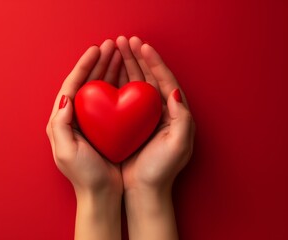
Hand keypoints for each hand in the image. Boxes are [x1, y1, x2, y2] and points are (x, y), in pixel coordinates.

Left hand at [46, 39, 122, 239]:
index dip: (83, 66)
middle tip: (110, 46)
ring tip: (118, 54)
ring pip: (99, 88)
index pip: (71, 85)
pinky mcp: (105, 127)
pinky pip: (111, 100)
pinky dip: (118, 86)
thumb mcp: (66, 152)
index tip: (95, 50)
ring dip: (108, 70)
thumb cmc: (84, 175)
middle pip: (86, 83)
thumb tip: (65, 97)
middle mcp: (75, 117)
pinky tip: (126, 77)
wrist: (101, 195)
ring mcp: (91, 121)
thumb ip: (60, 124)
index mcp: (62, 121)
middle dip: (97, 63)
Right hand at [116, 36, 194, 239]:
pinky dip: (115, 83)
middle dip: (136, 57)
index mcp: (174, 112)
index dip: (153, 61)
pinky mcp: (128, 123)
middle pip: (147, 77)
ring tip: (115, 49)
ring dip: (125, 65)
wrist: (145, 190)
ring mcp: (142, 116)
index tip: (142, 46)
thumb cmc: (162, 170)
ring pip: (133, 84)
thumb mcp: (178, 145)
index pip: (164, 79)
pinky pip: (121, 97)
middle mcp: (158, 110)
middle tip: (124, 41)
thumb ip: (181, 118)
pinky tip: (107, 73)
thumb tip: (176, 92)